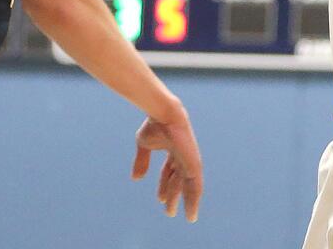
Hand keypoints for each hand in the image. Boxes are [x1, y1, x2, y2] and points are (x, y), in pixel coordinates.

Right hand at [131, 104, 202, 222]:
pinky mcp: (194, 164)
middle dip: (174, 195)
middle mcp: (183, 155)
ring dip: (189, 202)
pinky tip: (192, 211)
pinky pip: (196, 186)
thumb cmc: (154, 125)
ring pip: (190, 186)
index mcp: (172, 149)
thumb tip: (136, 179)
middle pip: (179, 180)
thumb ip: (141, 161)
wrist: (164, 115)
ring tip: (189, 217)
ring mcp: (190, 160)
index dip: (164, 185)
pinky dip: (194, 199)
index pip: (169, 171)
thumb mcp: (144, 145)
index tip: (160, 199)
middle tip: (169, 212)